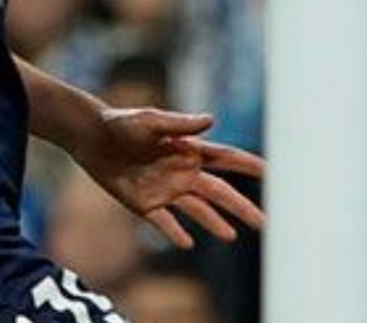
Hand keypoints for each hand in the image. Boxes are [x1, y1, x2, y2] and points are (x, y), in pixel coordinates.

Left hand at [71, 107, 264, 248]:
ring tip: (233, 237)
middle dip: (242, 208)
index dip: (250, 166)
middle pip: (220, 194)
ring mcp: (165, 190)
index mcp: (188, 150)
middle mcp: (182, 172)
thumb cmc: (121, 123)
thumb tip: (212, 121)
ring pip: (198, 211)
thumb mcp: (150, 121)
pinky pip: (165, 223)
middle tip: (267, 222)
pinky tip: (188, 244)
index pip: (227, 160)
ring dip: (215, 224)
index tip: (275, 173)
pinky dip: (176, 234)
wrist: (91, 137)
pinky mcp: (145, 205)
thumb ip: (180, 123)